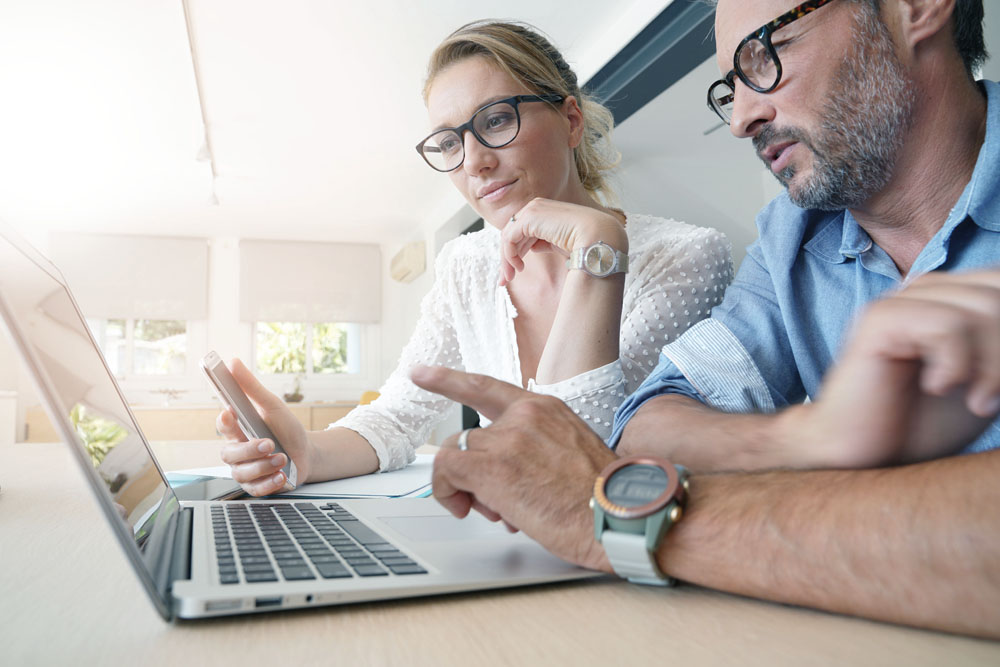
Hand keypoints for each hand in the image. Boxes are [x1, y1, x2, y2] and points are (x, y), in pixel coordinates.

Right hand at [216, 358, 312, 495]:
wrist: (308, 454)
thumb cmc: (287, 429)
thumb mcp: (273, 406)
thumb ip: (252, 387)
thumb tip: (233, 362)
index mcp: (239, 430)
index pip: (223, 426)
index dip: (224, 421)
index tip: (230, 413)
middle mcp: (238, 452)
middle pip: (229, 454)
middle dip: (249, 449)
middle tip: (269, 443)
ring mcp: (246, 470)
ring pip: (242, 473)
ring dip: (264, 465)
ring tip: (282, 457)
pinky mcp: (257, 486)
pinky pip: (255, 489)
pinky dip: (268, 483)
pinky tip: (280, 475)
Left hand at [410, 365, 615, 571]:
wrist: (618, 518)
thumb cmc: (601, 500)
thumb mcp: (572, 454)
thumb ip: (535, 450)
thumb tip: (508, 474)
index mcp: (546, 410)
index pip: (487, 387)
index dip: (449, 381)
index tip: (421, 372)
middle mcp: (524, 417)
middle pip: (469, 437)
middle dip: (473, 473)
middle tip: (493, 504)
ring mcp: (507, 439)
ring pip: (457, 455)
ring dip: (467, 488)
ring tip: (495, 512)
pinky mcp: (491, 467)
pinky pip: (445, 470)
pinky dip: (446, 492)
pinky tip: (466, 509)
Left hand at [499, 198, 626, 285]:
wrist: (598, 237)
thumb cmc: (585, 243)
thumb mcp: (560, 243)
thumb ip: (545, 242)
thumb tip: (533, 247)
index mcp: (545, 211)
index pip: (522, 231)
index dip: (515, 252)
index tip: (514, 273)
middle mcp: (536, 207)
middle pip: (512, 234)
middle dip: (507, 258)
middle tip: (504, 280)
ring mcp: (532, 210)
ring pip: (508, 237)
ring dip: (506, 260)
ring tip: (509, 278)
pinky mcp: (529, 217)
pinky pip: (509, 238)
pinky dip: (509, 255)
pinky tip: (518, 268)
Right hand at [784, 269, 999, 466]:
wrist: (864, 456)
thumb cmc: (921, 426)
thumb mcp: (990, 384)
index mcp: (953, 298)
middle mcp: (928, 290)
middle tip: (994, 399)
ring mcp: (902, 300)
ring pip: (983, 306)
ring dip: (993, 364)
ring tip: (978, 401)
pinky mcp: (880, 319)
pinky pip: (945, 323)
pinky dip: (956, 363)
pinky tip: (937, 387)